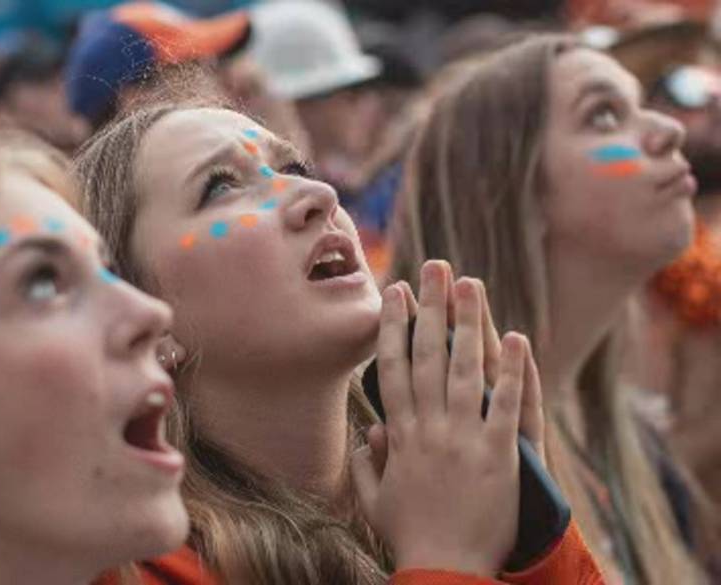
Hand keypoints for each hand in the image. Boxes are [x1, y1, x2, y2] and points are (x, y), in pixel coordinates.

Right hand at [351, 260, 538, 575]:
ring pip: (464, 369)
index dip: (395, 327)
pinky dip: (512, 371)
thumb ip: (367, 462)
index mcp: (400, 435)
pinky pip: (506, 405)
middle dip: (430, 308)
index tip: (395, 292)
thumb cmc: (410, 535)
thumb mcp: (376, 499)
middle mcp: (429, 428)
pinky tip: (516, 336)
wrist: (444, 568)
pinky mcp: (498, 455)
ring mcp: (464, 439)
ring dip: (468, 323)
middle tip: (434, 267)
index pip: (394, 368)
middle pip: (427, 356)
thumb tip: (367, 429)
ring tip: (471, 284)